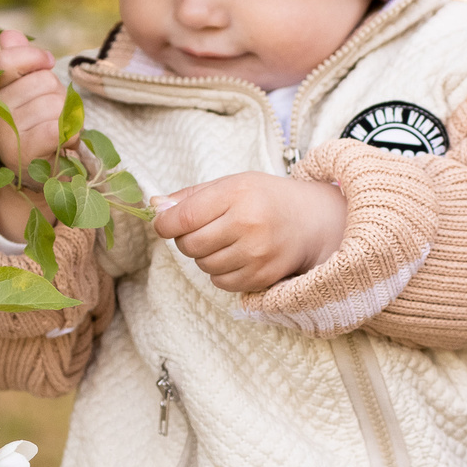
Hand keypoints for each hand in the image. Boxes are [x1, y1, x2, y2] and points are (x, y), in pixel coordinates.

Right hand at [0, 29, 66, 237]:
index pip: (6, 58)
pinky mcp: (25, 153)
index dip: (33, 56)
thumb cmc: (33, 126)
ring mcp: (6, 133)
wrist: (37, 175)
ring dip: (66, 115)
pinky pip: (59, 126)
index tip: (47, 63)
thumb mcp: (22, 93)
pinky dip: (70, 132)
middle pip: (42, 81)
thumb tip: (9, 34)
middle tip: (50, 114)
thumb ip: (17, 62)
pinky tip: (62, 142)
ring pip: (55, 103)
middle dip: (57, 93)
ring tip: (55, 130)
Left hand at [152, 173, 345, 293]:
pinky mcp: (262, 276)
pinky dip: (220, 272)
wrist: (312, 221)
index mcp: (237, 194)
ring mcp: (256, 254)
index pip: (183, 217)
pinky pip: (220, 282)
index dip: (165, 225)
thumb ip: (190, 197)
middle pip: (189, 245)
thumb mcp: (231, 184)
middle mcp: (248, 224)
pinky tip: (236, 256)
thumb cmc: (265, 198)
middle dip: (186, 240)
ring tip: (224, 241)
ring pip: (203, 266)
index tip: (165, 224)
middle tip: (201, 231)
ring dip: (205, 256)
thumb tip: (154, 208)